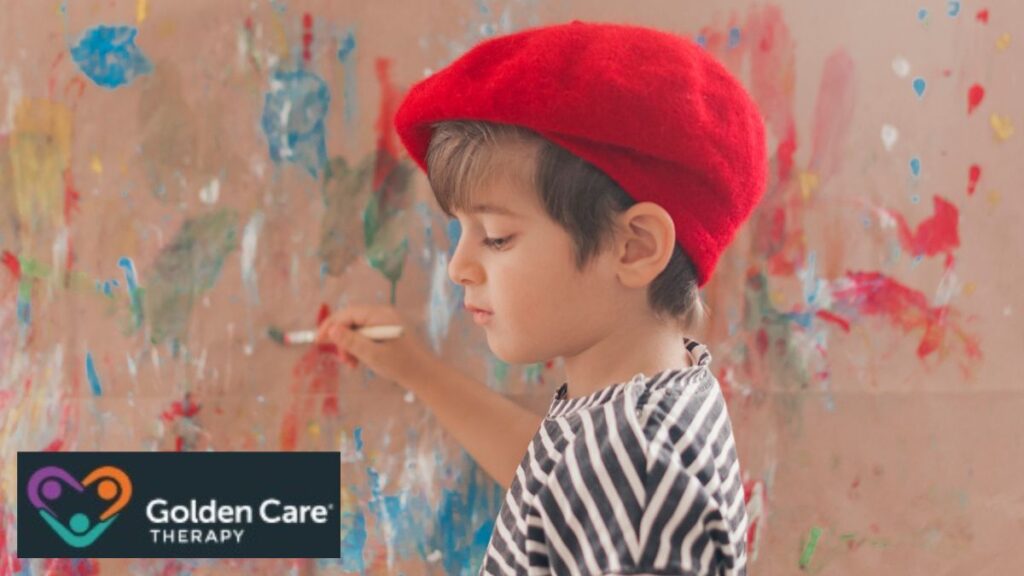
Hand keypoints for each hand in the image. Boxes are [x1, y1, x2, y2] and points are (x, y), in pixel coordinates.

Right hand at [315, 304, 437, 386]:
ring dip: (350, 346)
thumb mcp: (373, 355)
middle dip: (341, 339)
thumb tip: (332, 330)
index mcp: (380, 315)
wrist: (425, 375)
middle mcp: (383, 314)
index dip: (330, 326)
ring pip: (357, 329)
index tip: (318, 341)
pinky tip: (359, 362)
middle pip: (351, 320)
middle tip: (340, 359)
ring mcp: (386, 322)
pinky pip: (366, 335)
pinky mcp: (387, 332)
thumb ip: (352, 342)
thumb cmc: (401, 365)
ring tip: (351, 365)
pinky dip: (359, 347)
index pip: (348, 314)